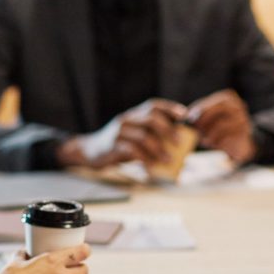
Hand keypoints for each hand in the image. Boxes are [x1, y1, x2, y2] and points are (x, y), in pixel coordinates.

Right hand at [55, 99, 186, 168]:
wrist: (89, 152)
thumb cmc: (116, 146)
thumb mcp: (132, 137)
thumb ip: (149, 137)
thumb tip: (176, 147)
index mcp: (133, 115)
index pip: (153, 105)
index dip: (170, 108)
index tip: (184, 115)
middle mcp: (126, 119)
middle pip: (151, 119)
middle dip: (168, 130)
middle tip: (179, 142)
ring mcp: (118, 132)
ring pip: (143, 136)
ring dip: (159, 149)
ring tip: (169, 160)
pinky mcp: (112, 145)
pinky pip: (132, 151)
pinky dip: (145, 160)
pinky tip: (152, 168)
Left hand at [187, 89, 255, 164]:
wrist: (240, 141)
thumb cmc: (218, 127)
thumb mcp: (207, 118)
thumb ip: (196, 115)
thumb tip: (180, 118)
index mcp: (227, 98)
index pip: (211, 101)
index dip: (199, 110)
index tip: (189, 119)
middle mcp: (238, 106)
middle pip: (220, 109)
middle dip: (205, 120)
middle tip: (196, 130)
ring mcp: (243, 119)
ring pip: (223, 125)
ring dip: (210, 134)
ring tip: (204, 140)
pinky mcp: (245, 134)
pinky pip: (229, 137)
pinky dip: (218, 142)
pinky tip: (213, 144)